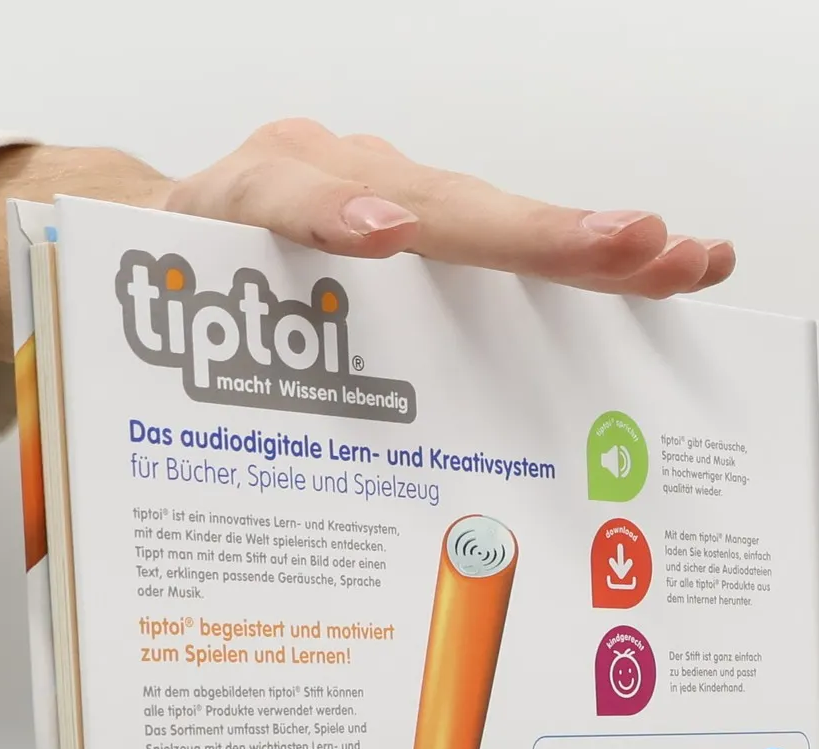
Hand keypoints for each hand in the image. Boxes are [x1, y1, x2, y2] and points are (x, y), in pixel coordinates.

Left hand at [0, 126, 733, 367]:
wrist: (163, 251)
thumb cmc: (159, 311)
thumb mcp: (138, 347)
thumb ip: (166, 382)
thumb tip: (183, 501)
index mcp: (246, 201)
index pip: (292, 195)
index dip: (340, 212)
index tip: (383, 232)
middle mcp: (335, 179)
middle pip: (440, 205)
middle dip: (533, 234)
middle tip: (624, 246)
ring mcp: (394, 193)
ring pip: (495, 221)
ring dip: (592, 246)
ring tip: (680, 258)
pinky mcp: (434, 228)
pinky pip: (514, 246)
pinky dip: (594, 258)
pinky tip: (675, 264)